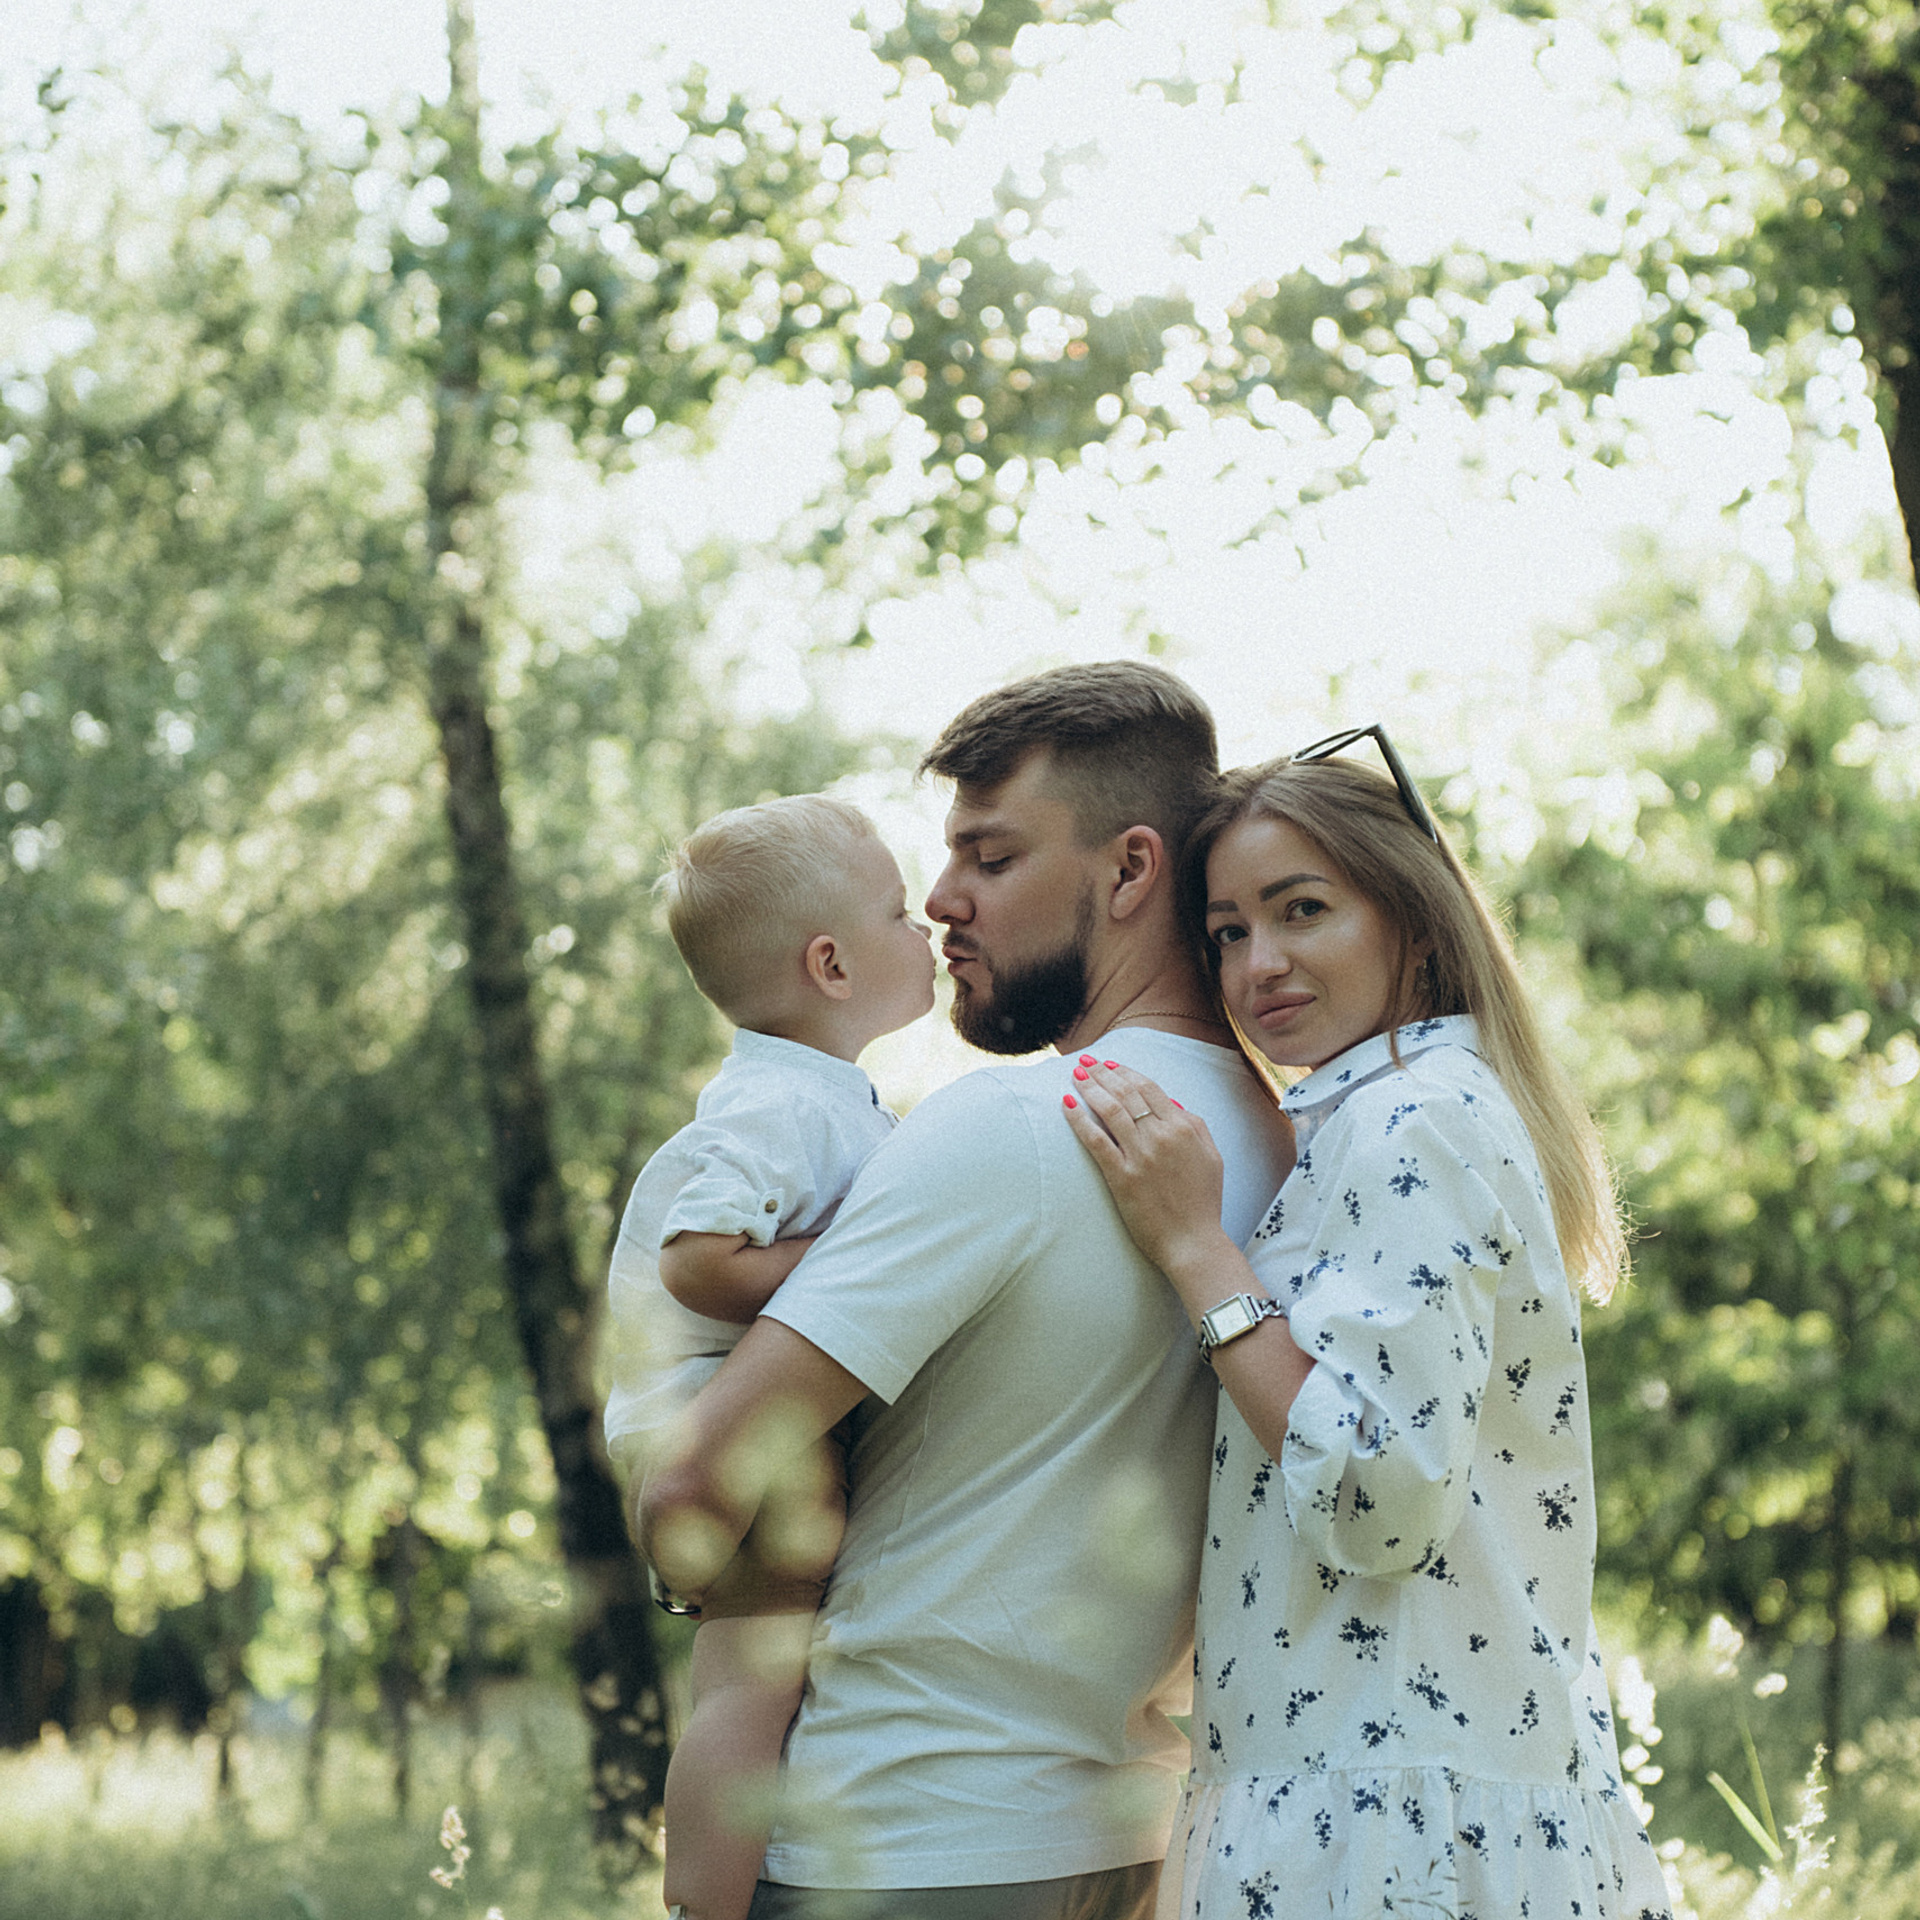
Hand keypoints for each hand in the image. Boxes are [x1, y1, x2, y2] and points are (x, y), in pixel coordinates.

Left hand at [1061, 1057, 1232, 1278]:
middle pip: (1126, 1093)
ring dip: (1089, 1087)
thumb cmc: (1203, 1202)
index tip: (1110, 1064)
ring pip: (1109, 1110)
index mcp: (1184, 1127)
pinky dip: (1079, 1119)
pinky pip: (1096, 1140)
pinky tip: (1067, 1105)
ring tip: (1074, 1075)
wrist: (1193, 1242)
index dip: (1126, 1072)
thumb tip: (1172, 1104)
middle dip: (1102, 1072)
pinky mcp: (1121, 1176)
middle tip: (1085, 1062)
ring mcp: (1140, 1156)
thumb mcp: (1211, 1157)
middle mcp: (1161, 1136)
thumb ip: (1196, 1126)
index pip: (1148, 1088)